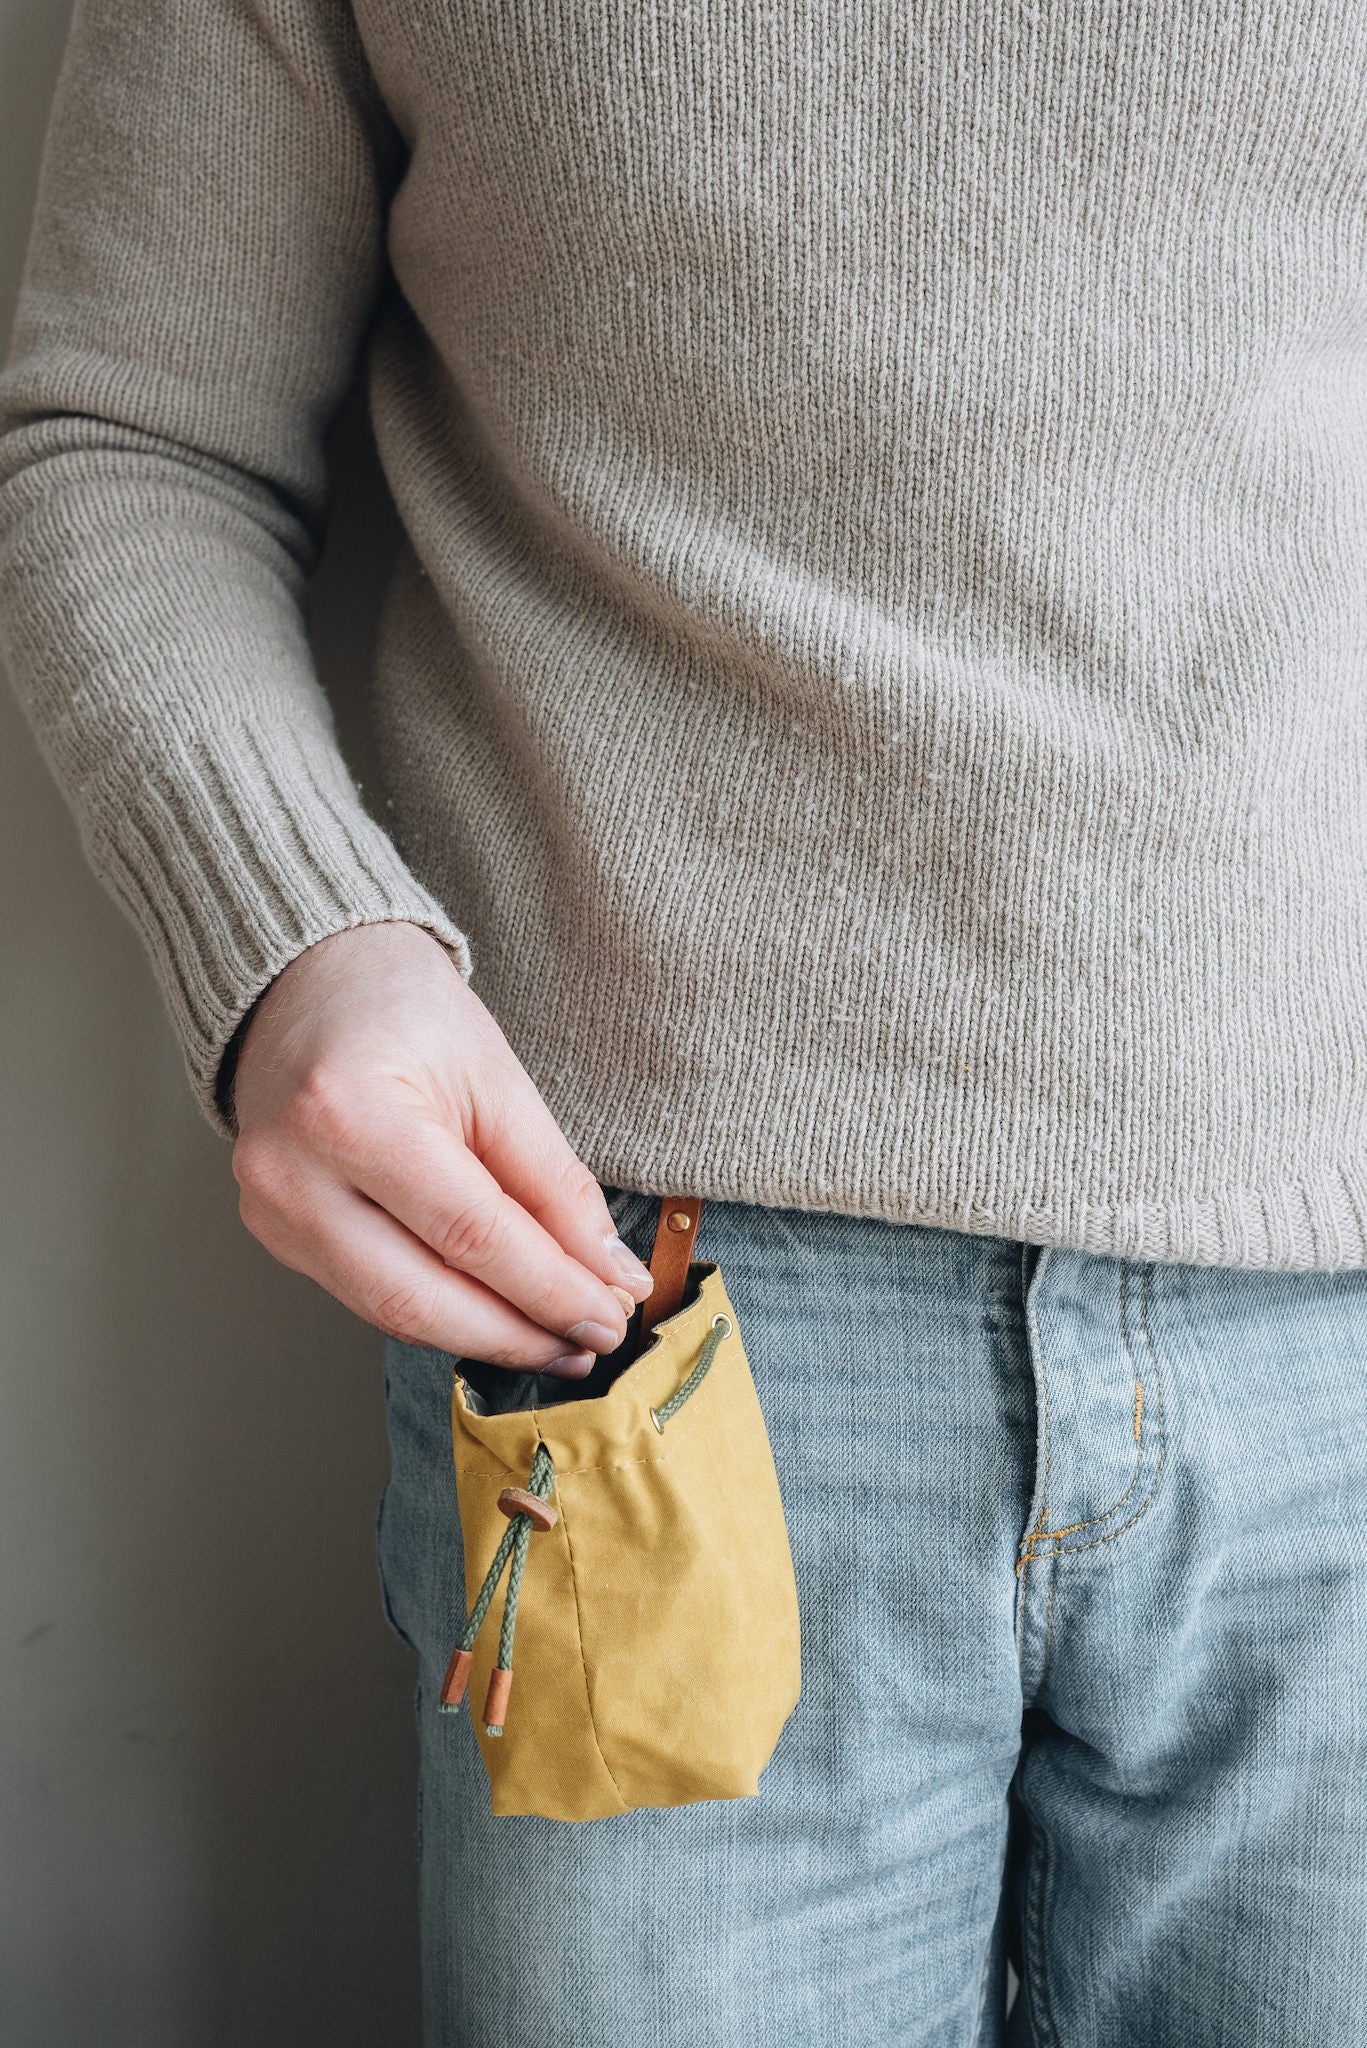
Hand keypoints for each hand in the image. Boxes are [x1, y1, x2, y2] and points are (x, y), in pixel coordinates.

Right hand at [229, 921, 653, 1375]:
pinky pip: (367, 1298)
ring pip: (391, 1313)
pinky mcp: (273, 1233)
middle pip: (420, 1298)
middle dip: (518, 1332)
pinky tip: (493, 1312)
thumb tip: (610, 1276)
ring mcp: (272, 1210)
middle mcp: (294, 1173)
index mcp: (351, 1114)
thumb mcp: (498, 1081)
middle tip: (590, 1341)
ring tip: (555, 1335)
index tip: (611, 1315)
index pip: (471, 1235)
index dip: (549, 1289)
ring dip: (483, 1335)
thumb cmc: (405, 1014)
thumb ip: (555, 1186)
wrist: (309, 981)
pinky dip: (439, 1312)